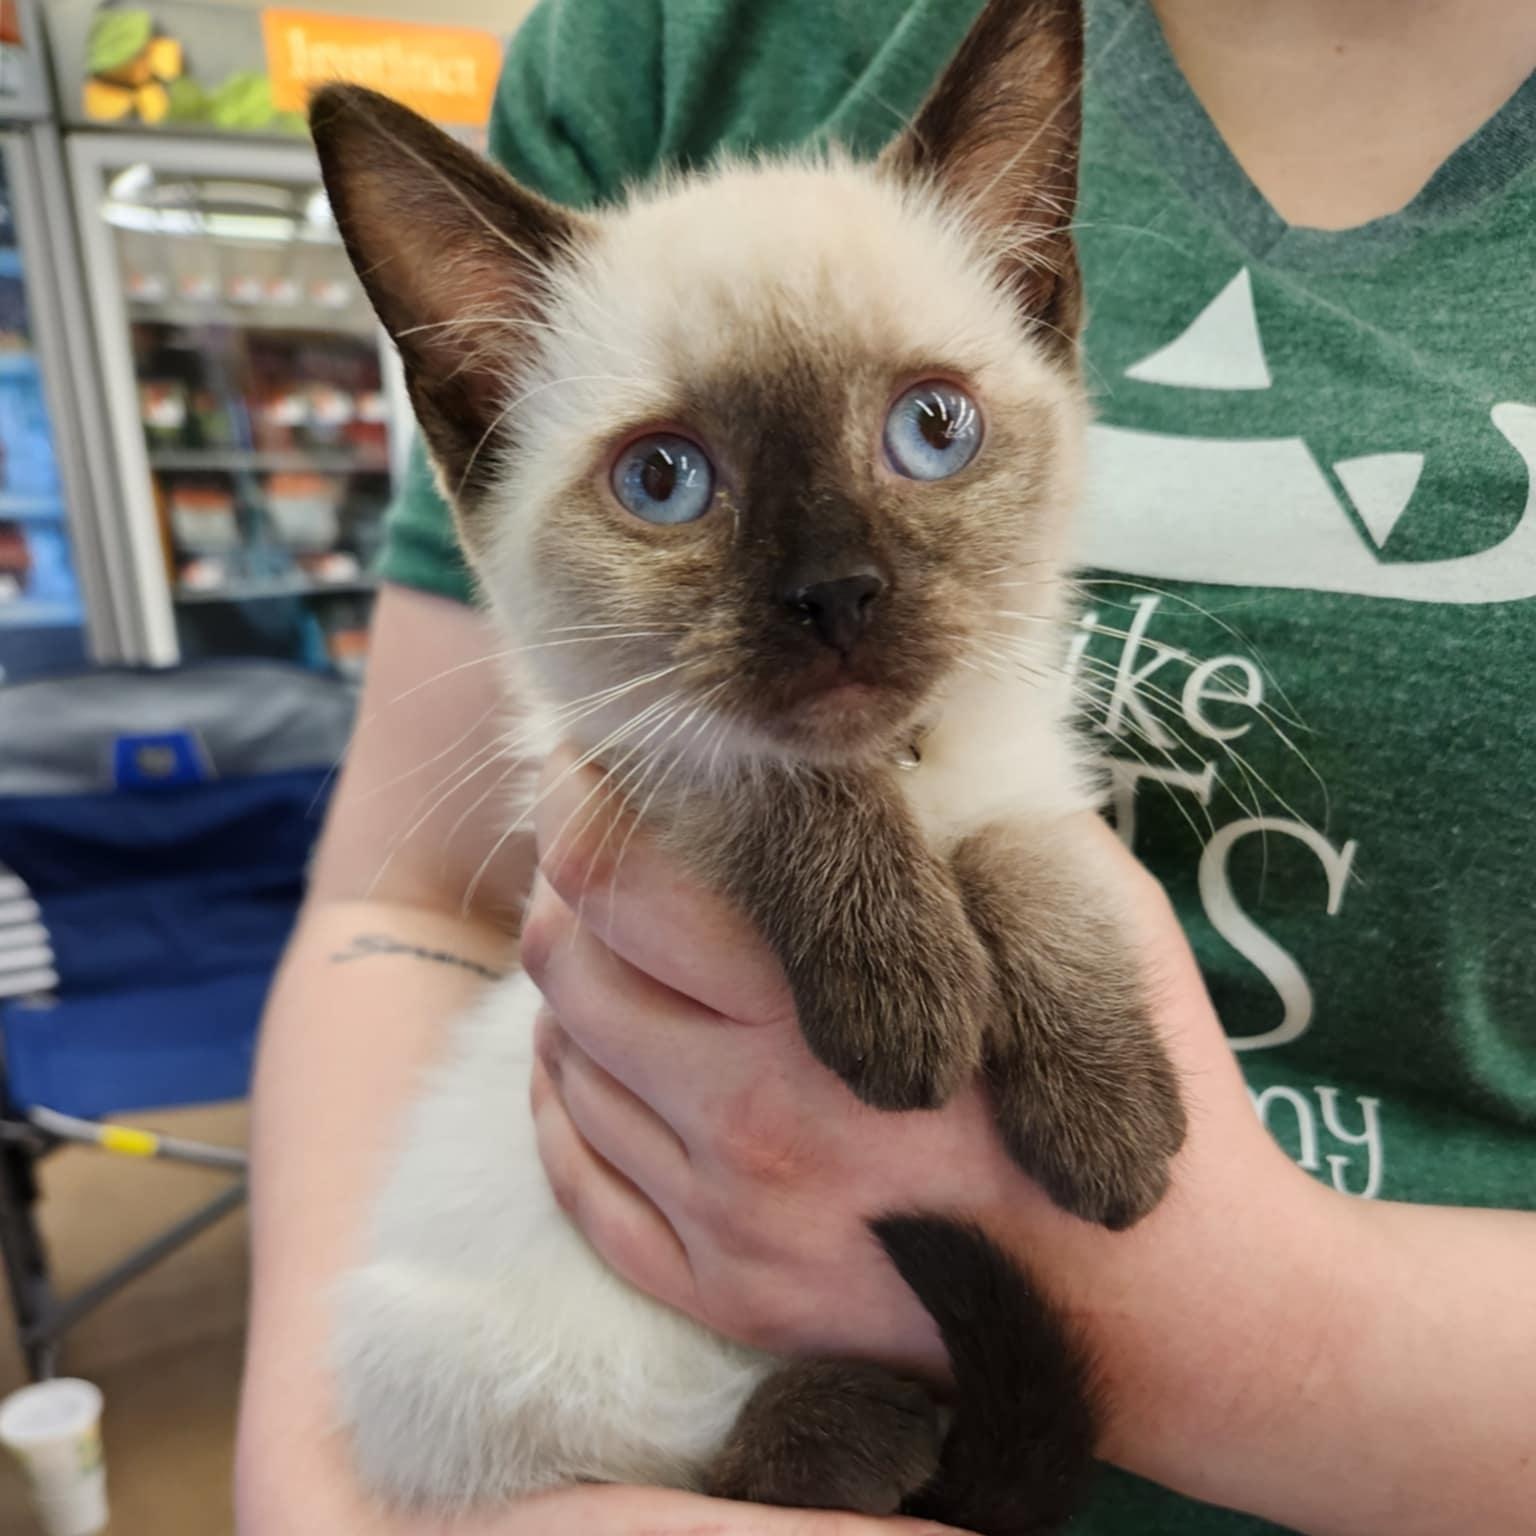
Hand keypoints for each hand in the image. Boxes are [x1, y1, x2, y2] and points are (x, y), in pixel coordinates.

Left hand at [523, 746, 1344, 1476]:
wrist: (1171, 1303)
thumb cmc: (1135, 1080)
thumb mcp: (1064, 906)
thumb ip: (947, 823)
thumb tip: (847, 747)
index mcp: (813, 1010)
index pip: (614, 874)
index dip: (583, 798)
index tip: (591, 762)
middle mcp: (747, 1123)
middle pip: (565, 963)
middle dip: (571, 889)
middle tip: (615, 860)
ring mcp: (728, 1224)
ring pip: (565, 1064)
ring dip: (579, 993)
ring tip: (630, 956)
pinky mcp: (729, 1299)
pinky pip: (584, 1186)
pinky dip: (574, 1106)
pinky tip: (613, 1066)